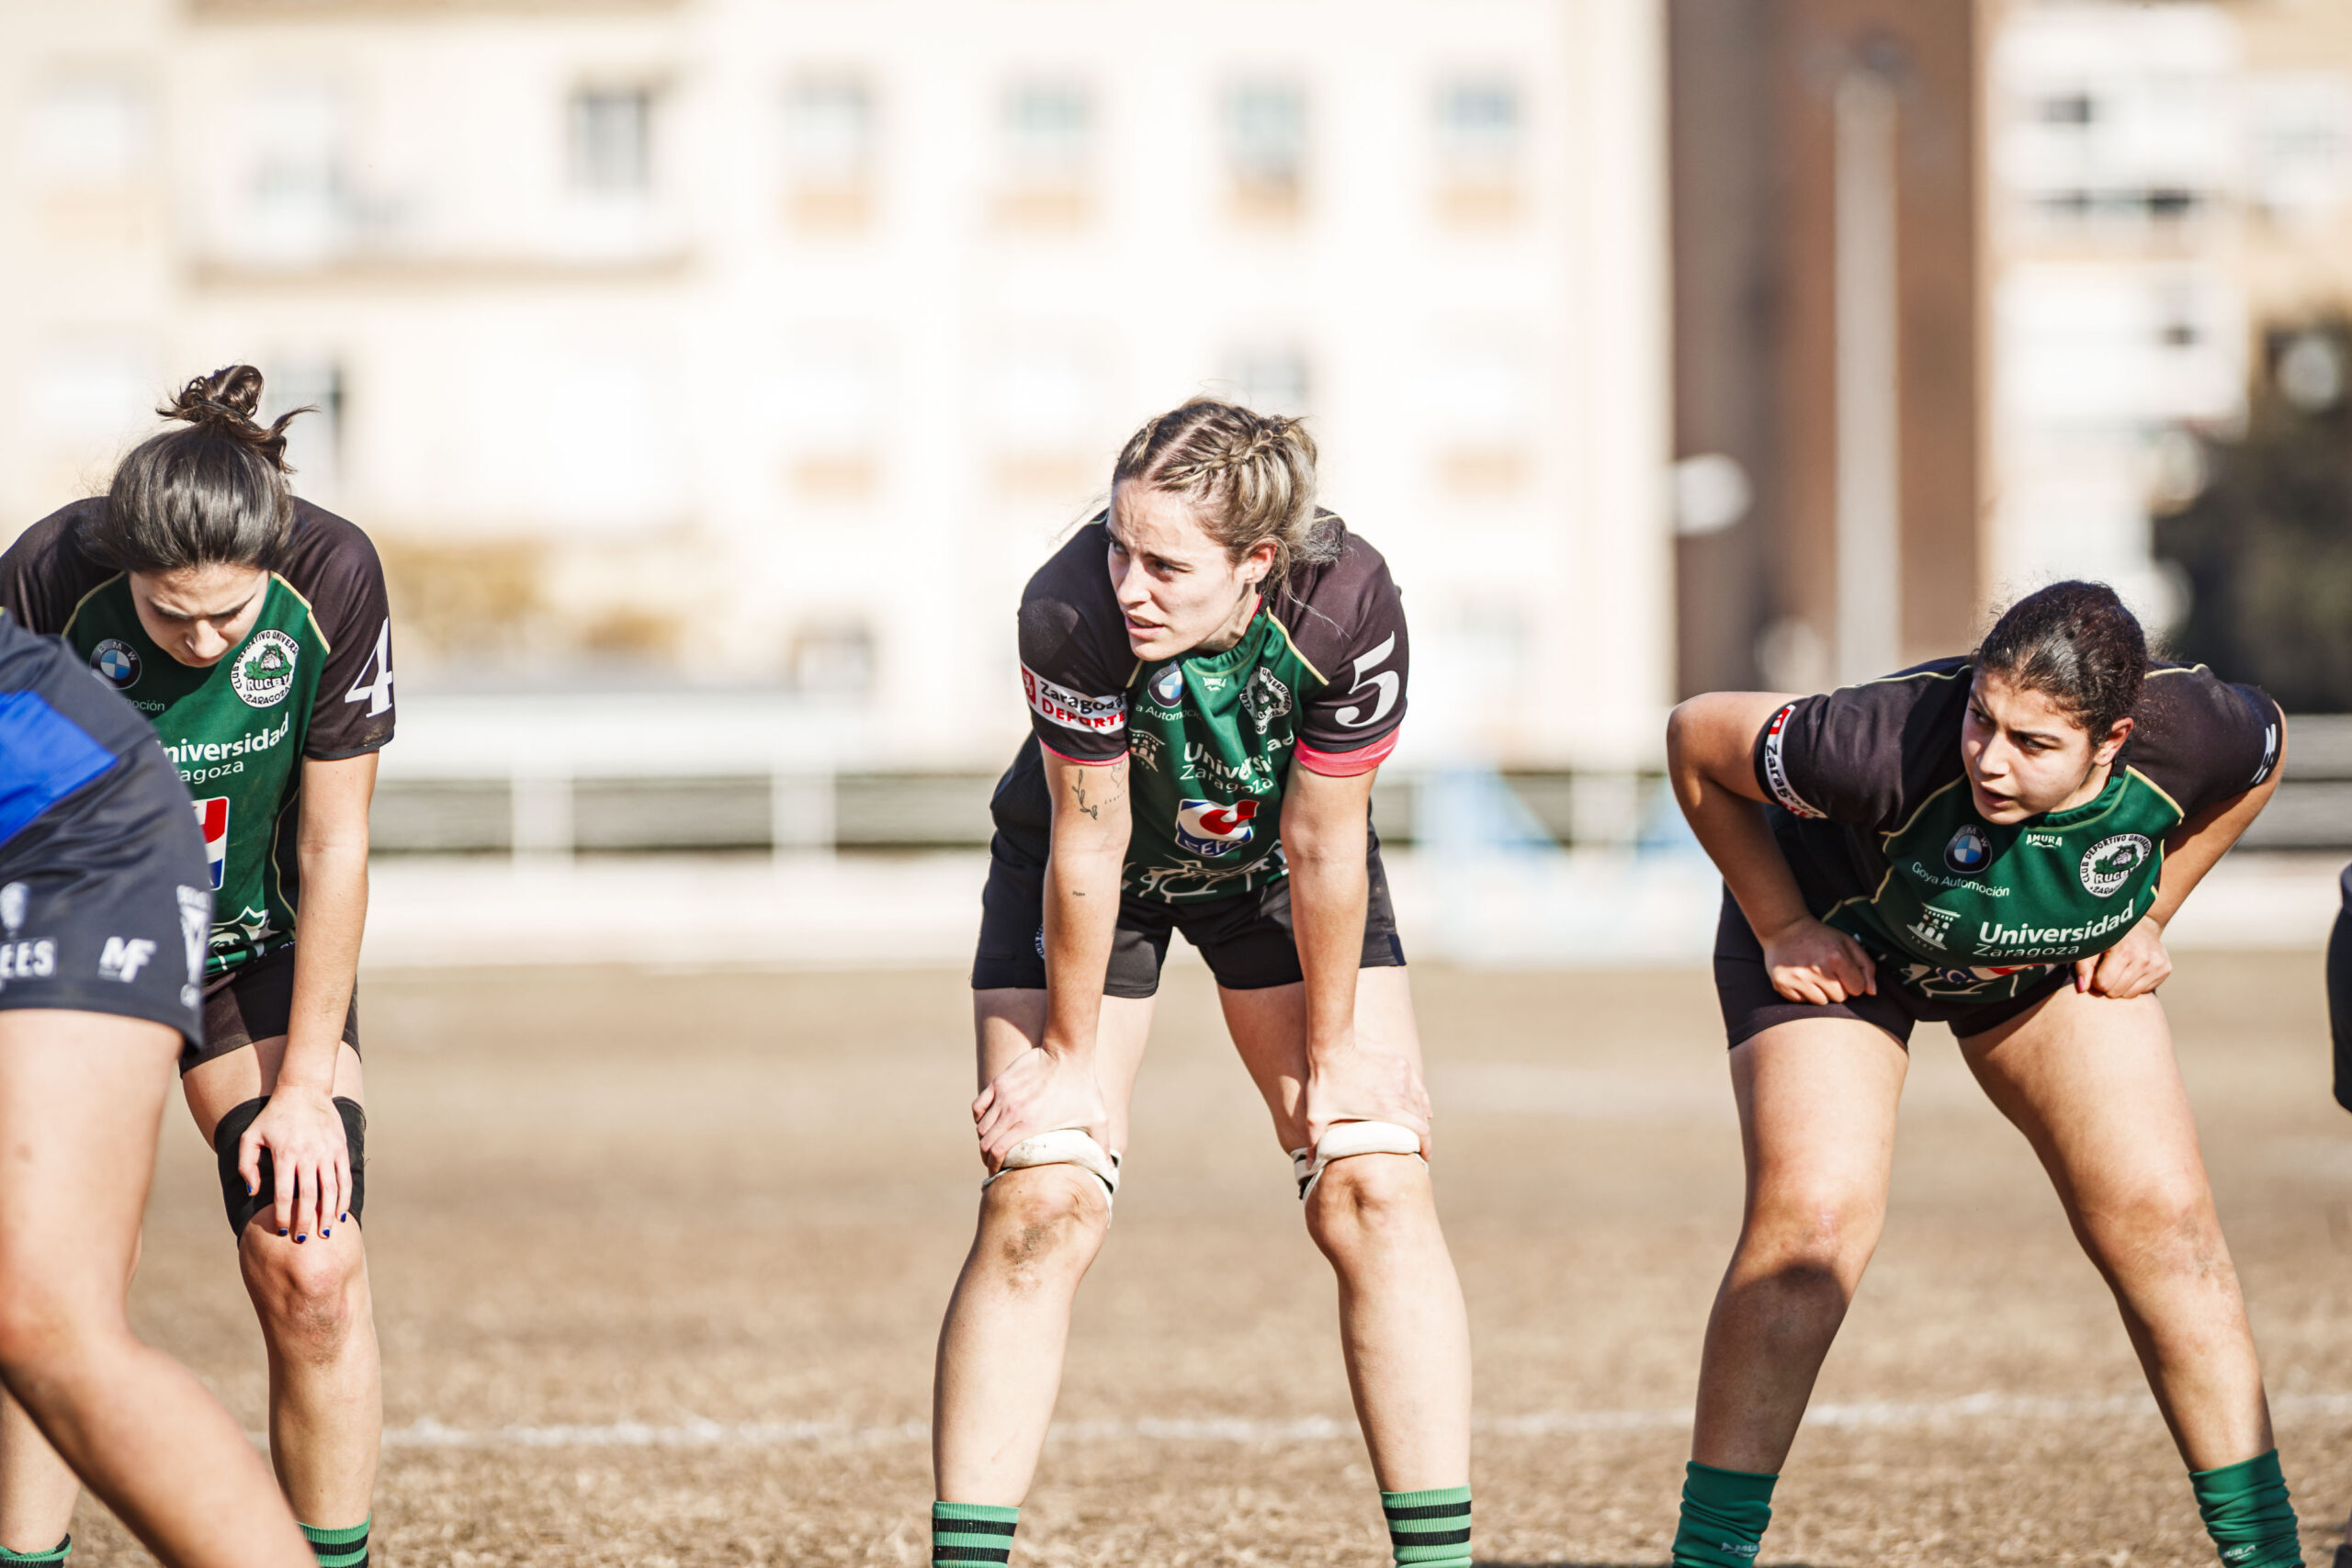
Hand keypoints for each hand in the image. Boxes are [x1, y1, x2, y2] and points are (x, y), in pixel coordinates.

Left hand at [240, 1085, 350, 1244]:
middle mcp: (308, 1154)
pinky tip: (340, 1214)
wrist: (304, 1091)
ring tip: (325, 1233)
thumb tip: (253, 1192)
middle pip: (309, 1196)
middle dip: (305, 1220)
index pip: (284, 1193)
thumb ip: (247, 1166)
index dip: (284, 1215)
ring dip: (328, 1214)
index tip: (282, 1231)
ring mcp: (327, 1152)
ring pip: (330, 1190)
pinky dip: (344, 1198)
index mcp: (285, 1154)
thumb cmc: (273, 1116)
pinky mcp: (340, 1149)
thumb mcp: (251, 1137)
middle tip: (302, 1239)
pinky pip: (344, 1178)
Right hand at [972, 1047, 1109, 1172]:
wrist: (1069, 1051)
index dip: (994, 1165)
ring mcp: (1004, 1096)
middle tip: (992, 1161)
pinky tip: (987, 1122)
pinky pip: (978, 1106)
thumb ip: (1103, 1144)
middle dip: (986, 1156)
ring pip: (981, 1126)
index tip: (997, 1171)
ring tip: (991, 1143)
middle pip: (985, 1142)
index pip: (997, 1151)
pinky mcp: (1000, 1082)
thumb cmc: (1084, 1086)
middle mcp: (1013, 1112)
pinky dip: (979, 1118)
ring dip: (984, 1138)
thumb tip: (1111, 1169)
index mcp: (1030, 1125)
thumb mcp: (1097, 1117)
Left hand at [1301, 1038, 1433, 1157]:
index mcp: (1388, 1111)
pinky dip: (1420, 1098)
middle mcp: (1401, 1094)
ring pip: (1420, 1101)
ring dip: (1420, 1116)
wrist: (1332, 1044)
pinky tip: (1420, 1104)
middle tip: (1416, 1144)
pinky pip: (1417, 1084)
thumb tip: (1308, 1166)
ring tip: (1417, 1126)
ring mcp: (1403, 1076)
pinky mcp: (1400, 1062)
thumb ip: (1315, 1142)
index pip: (1420, 1132)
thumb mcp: (1316, 1116)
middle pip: (1422, 1119)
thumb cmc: (1324, 1081)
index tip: (1424, 1157)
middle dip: (1421, 1134)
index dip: (1426, 1146)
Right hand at [1760, 914, 1876, 1003]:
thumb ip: (1866, 967)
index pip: (1857, 989)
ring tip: (1813, 974)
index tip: (1843, 971)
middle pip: (1840, 998)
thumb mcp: (1848, 943)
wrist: (1784, 928)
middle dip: (1836, 987)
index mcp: (1836, 957)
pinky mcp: (1783, 984)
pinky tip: (1800, 978)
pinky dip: (1804, 993)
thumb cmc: (1821, 937)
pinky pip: (1803, 1002)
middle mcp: (1817, 969)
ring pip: (1822, 1002)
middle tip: (1825, 971)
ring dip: (1820, 992)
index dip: (1852, 981)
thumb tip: (1871, 992)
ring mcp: (1798, 978)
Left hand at [2074, 913, 2170, 998]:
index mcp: (2123, 951)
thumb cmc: (2109, 937)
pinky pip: (2144, 991)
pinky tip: (2134, 970)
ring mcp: (2156, 965)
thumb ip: (2084, 966)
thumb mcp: (2093, 946)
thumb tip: (2082, 988)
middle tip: (2109, 970)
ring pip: (2130, 995)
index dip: (2097, 980)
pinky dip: (2135, 985)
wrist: (2141, 923)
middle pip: (2115, 992)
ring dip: (2121, 987)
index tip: (2098, 970)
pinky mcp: (2165, 969)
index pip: (2103, 984)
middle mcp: (2143, 959)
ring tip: (2121, 970)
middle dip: (2108, 985)